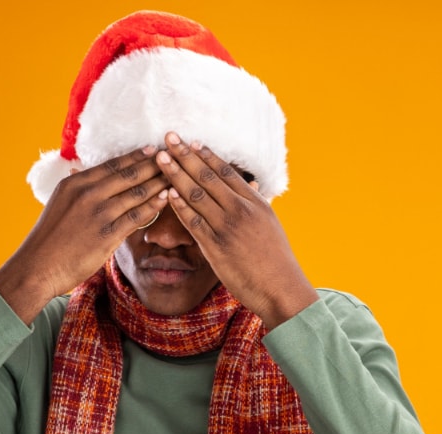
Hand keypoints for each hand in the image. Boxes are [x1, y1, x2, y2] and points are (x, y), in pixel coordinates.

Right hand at [0, 147, 171, 323]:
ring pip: (137, 192)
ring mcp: (98, 213)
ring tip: (178, 175)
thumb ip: (76, 189)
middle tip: (175, 156)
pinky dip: (155, 205)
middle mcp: (87, 193)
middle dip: (155, 164)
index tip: (155, 149)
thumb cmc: (49, 239)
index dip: (137, 156)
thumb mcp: (59, 204)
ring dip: (160, 182)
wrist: (36, 267)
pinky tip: (168, 198)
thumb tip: (80, 173)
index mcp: (75, 183)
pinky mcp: (107, 234)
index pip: (113, 164)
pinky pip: (137, 216)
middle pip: (129, 174)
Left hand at [155, 132, 317, 328]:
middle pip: (208, 177)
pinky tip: (167, 192)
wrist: (281, 287)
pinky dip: (179, 205)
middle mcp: (241, 210)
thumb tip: (253, 186)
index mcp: (256, 203)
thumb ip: (257, 203)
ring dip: (176, 174)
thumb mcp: (271, 224)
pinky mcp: (216, 246)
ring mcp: (228, 227)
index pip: (227, 172)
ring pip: (196, 194)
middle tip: (168, 138)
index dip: (206, 155)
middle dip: (185, 156)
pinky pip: (193, 221)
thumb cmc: (277, 259)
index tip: (191, 142)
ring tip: (160, 158)